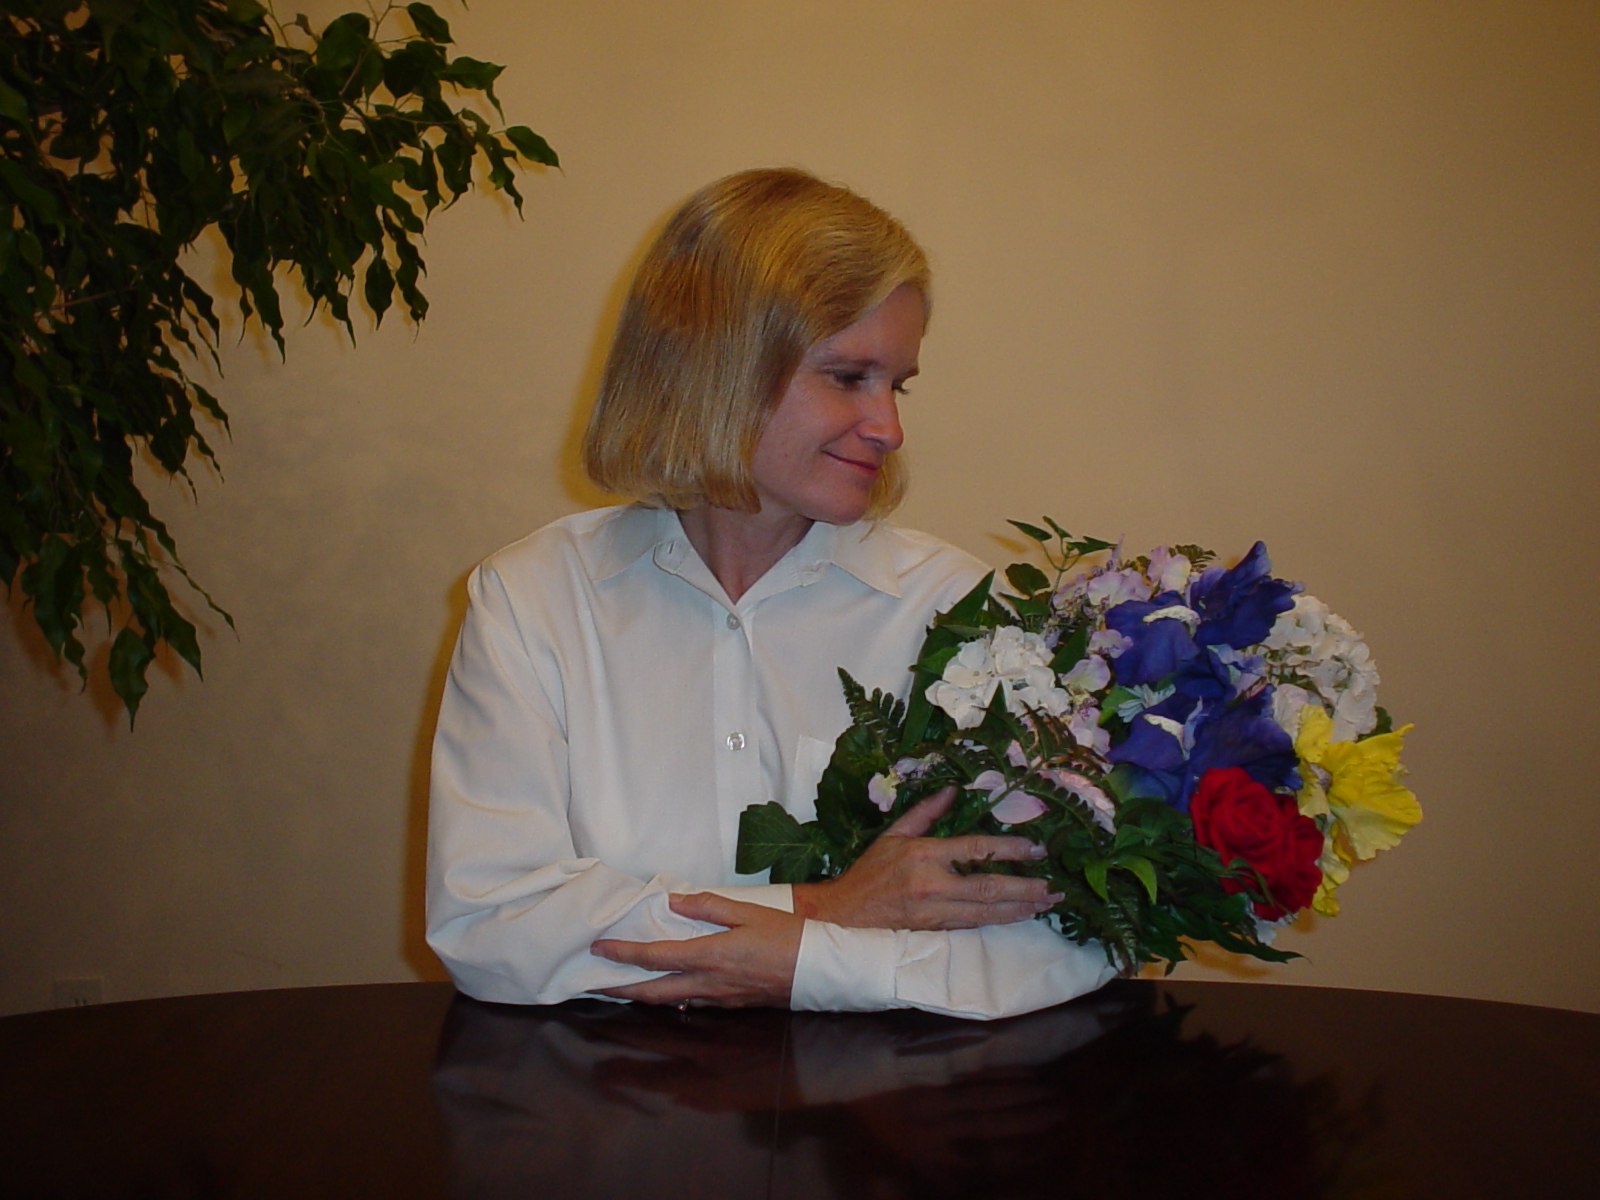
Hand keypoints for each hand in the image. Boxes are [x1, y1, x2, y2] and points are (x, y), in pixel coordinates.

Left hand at [591, 892, 801, 1008]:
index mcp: (710, 955)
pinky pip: (690, 1004)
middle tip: (594, 983)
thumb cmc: (787, 936)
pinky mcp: (730, 1006)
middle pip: (652, 991)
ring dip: (641, 996)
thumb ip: (708, 906)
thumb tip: (673, 900)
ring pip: (669, 1002)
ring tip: (620, 988)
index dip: (623, 954)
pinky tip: (663, 992)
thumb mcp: (748, 912)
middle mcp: (708, 983)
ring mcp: (719, 999)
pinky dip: (668, 999)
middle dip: (620, 988)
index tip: (600, 948)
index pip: (655, 957)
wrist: (819, 969)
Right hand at [792, 786, 1061, 930]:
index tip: (1036, 849)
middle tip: (1052, 887)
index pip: (975, 850)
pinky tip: (1018, 916)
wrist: (845, 914)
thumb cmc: (870, 871)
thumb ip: (925, 813)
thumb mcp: (893, 834)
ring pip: (986, 912)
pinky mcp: (935, 930)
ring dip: (1019, 909)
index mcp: (923, 855)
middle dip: (1024, 888)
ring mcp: (935, 911)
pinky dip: (999, 921)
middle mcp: (932, 885)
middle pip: (988, 887)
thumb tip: (952, 789)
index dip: (1009, 850)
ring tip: (1045, 904)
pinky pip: (974, 925)